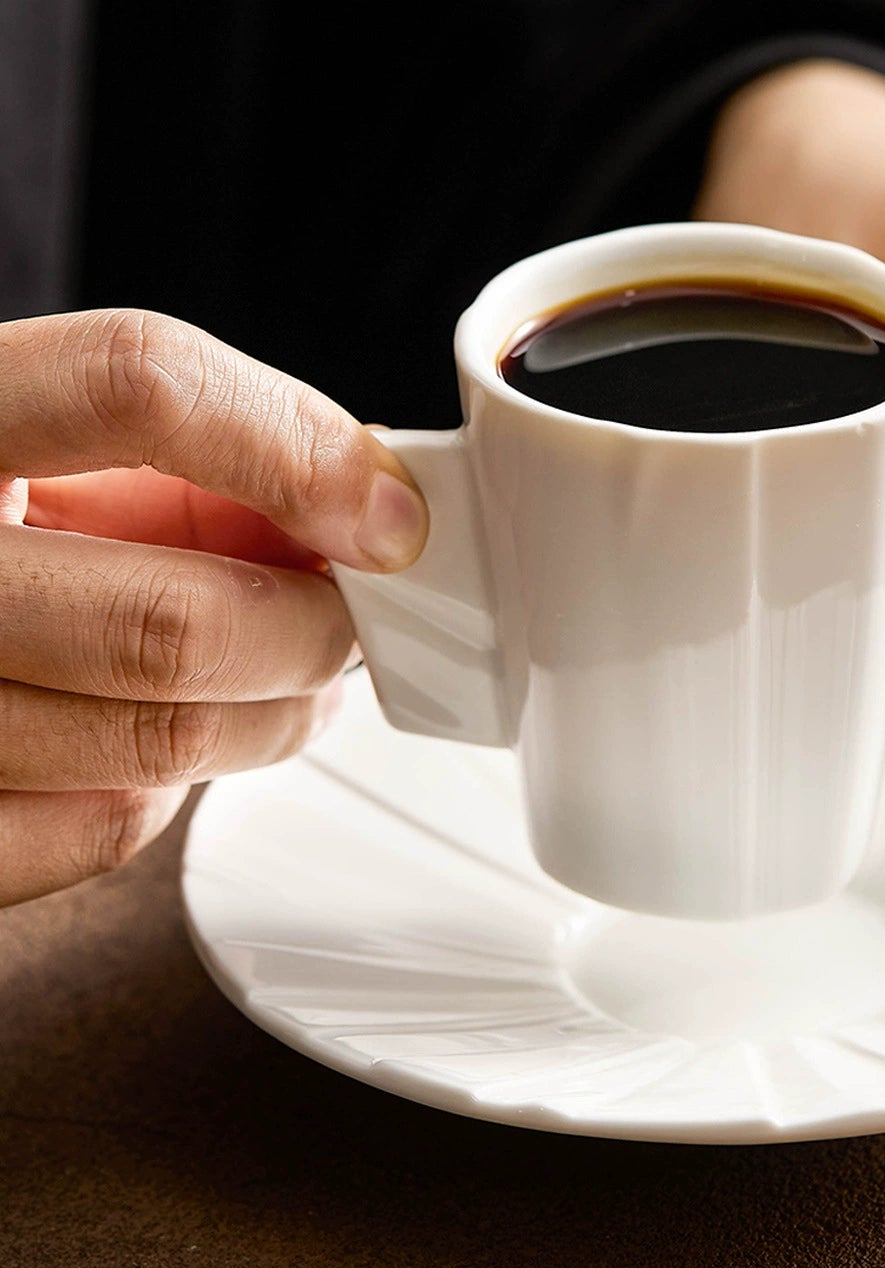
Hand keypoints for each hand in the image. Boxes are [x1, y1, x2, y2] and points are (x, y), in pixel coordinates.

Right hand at [0, 309, 428, 905]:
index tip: (389, 516)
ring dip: (270, 716)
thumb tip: (364, 517)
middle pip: (177, 622)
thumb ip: (195, 461)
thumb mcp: (60, 450)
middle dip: (310, 633)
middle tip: (346, 623)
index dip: (297, 452)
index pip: (140, 387)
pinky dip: (164, 789)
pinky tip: (156, 738)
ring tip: (283, 680)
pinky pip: (105, 829)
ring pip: (166, 741)